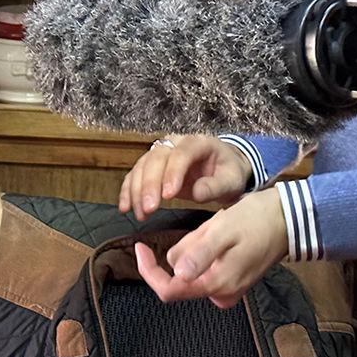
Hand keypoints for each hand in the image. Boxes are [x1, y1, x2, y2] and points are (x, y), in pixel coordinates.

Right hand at [118, 136, 252, 217]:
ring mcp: (161, 151)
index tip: (168, 196)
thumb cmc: (228, 173)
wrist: (223, 167)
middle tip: (149, 210)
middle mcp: (175, 142)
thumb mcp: (230, 181)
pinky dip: (128, 191)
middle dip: (149, 185)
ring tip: (140, 214)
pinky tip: (125, 207)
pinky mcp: (152, 165)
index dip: (172, 174)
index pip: (181, 154)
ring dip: (136, 191)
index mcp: (198, 142)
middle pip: (156, 159)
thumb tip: (197, 194)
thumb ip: (215, 186)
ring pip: (142, 166)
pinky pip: (135, 174)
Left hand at [135, 188, 288, 308]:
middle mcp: (222, 294)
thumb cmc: (257, 220)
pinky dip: (203, 253)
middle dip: (179, 253)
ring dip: (193, 250)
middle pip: (179, 281)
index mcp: (217, 283)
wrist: (290, 220)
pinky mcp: (234, 281)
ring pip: (192, 273)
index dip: (149, 271)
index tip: (140, 247)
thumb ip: (200, 252)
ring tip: (216, 229)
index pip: (169, 289)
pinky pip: (206, 270)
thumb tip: (177, 272)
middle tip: (198, 228)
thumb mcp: (224, 229)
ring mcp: (229, 290)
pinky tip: (221, 236)